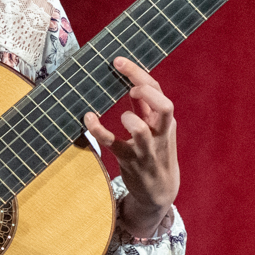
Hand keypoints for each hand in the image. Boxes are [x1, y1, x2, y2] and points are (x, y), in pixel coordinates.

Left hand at [84, 57, 179, 237]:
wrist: (161, 193)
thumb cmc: (156, 154)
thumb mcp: (156, 129)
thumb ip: (146, 107)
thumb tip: (132, 81)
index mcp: (166, 121)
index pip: (158, 91)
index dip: (139, 74)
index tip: (119, 62)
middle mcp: (160, 133)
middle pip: (164, 105)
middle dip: (145, 90)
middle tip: (129, 87)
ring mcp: (146, 149)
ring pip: (142, 130)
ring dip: (130, 119)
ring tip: (123, 116)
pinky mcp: (130, 161)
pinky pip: (114, 145)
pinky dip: (99, 131)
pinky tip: (88, 119)